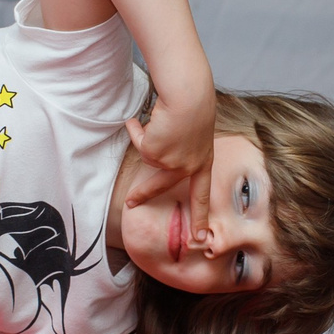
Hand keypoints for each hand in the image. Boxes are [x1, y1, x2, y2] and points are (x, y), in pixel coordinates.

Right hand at [124, 82, 217, 246]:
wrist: (188, 96)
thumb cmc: (195, 105)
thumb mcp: (196, 133)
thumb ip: (181, 149)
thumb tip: (154, 154)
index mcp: (203, 162)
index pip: (202, 194)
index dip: (200, 216)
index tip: (201, 237)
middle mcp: (188, 166)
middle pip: (162, 184)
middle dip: (143, 193)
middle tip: (130, 202)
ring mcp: (170, 162)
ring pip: (148, 153)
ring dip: (147, 136)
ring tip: (160, 119)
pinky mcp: (154, 153)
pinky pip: (139, 142)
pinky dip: (137, 129)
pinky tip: (145, 118)